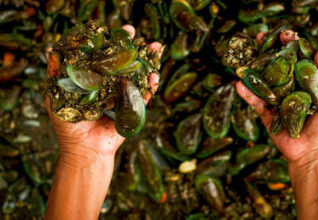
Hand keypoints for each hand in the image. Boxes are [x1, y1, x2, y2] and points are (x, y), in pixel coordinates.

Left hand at [46, 25, 161, 159]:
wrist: (84, 149)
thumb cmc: (68, 125)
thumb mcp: (57, 96)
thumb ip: (56, 75)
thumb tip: (51, 49)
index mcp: (95, 81)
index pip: (104, 57)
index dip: (109, 42)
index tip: (114, 30)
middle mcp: (111, 86)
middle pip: (124, 62)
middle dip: (132, 46)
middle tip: (136, 33)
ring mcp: (124, 97)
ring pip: (139, 75)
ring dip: (149, 61)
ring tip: (157, 47)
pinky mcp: (134, 110)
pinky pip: (145, 96)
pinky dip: (151, 86)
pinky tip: (155, 75)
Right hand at [236, 30, 317, 164]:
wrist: (312, 154)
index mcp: (307, 85)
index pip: (298, 60)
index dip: (291, 46)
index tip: (285, 35)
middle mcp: (290, 90)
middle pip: (278, 66)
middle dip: (269, 52)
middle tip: (261, 38)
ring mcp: (277, 102)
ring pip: (264, 82)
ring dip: (254, 69)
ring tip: (245, 58)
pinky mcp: (267, 115)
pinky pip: (255, 102)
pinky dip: (247, 94)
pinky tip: (240, 84)